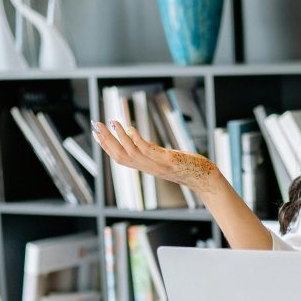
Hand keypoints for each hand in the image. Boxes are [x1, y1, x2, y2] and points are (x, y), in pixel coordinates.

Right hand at [92, 120, 218, 193]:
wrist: (205, 179)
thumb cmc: (188, 168)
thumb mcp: (165, 159)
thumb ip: (151, 152)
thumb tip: (137, 139)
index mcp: (147, 168)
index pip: (120, 158)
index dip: (106, 147)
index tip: (96, 134)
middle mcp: (149, 168)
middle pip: (120, 155)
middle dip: (106, 140)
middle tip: (96, 124)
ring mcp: (158, 165)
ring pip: (131, 153)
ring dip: (118, 137)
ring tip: (111, 122)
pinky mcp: (168, 161)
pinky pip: (148, 151)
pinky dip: (136, 139)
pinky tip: (131, 128)